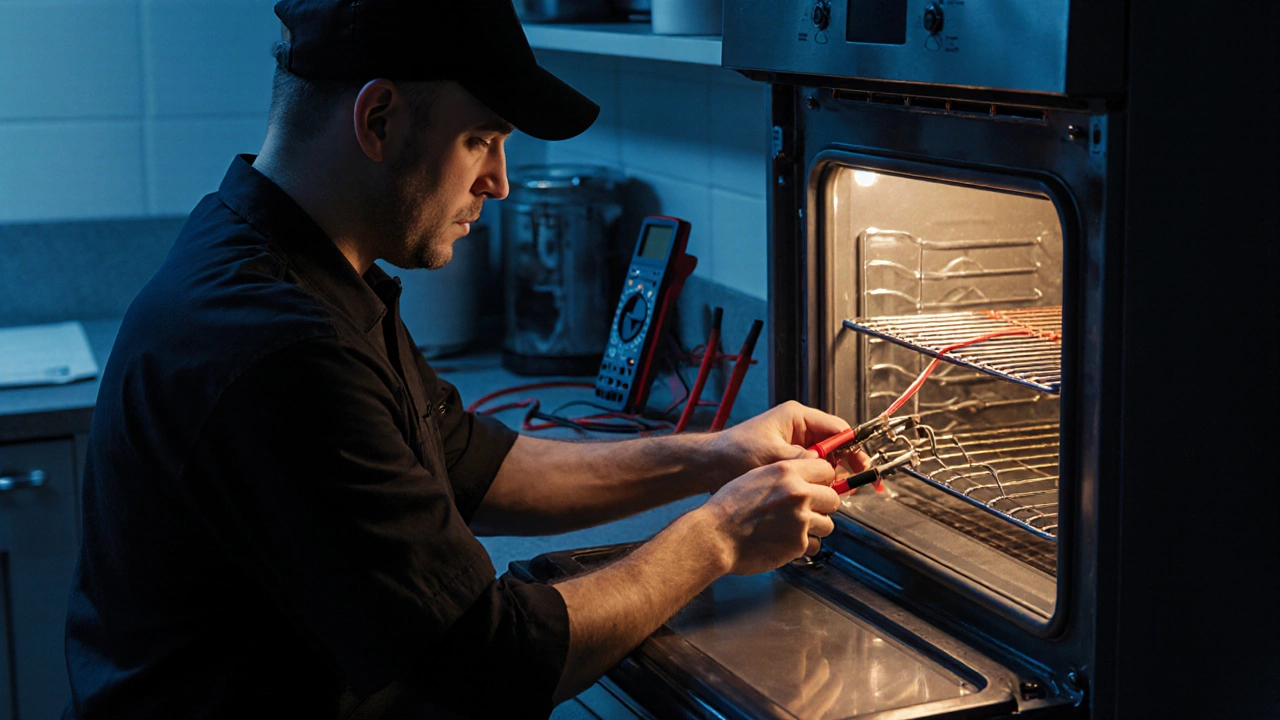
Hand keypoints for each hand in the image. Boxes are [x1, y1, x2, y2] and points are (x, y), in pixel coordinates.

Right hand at [701, 456, 840, 575]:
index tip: (816, 487)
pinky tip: (785, 541)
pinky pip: (815, 545)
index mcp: (787, 472)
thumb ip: (785, 476)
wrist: (716, 535)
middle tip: (806, 511)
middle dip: (822, 506)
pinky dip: (803, 545)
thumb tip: (806, 481)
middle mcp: (798, 493)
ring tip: (792, 528)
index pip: (826, 470)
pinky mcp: (798, 544)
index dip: (822, 480)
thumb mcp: (756, 476)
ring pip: (827, 524)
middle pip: (832, 498)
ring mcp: (801, 520)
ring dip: (814, 527)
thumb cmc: (730, 506)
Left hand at [705, 401, 850, 489]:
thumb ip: (804, 461)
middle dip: (843, 465)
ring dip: (828, 476)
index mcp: (796, 417)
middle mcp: (797, 429)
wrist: (710, 466)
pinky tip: (816, 495)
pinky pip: (809, 471)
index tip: (862, 465)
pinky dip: (815, 482)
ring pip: (823, 461)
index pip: (836, 429)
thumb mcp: (774, 456)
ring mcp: (792, 445)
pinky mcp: (786, 461)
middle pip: (833, 446)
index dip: (853, 447)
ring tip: (831, 493)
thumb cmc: (734, 453)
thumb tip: (829, 472)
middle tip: (852, 484)